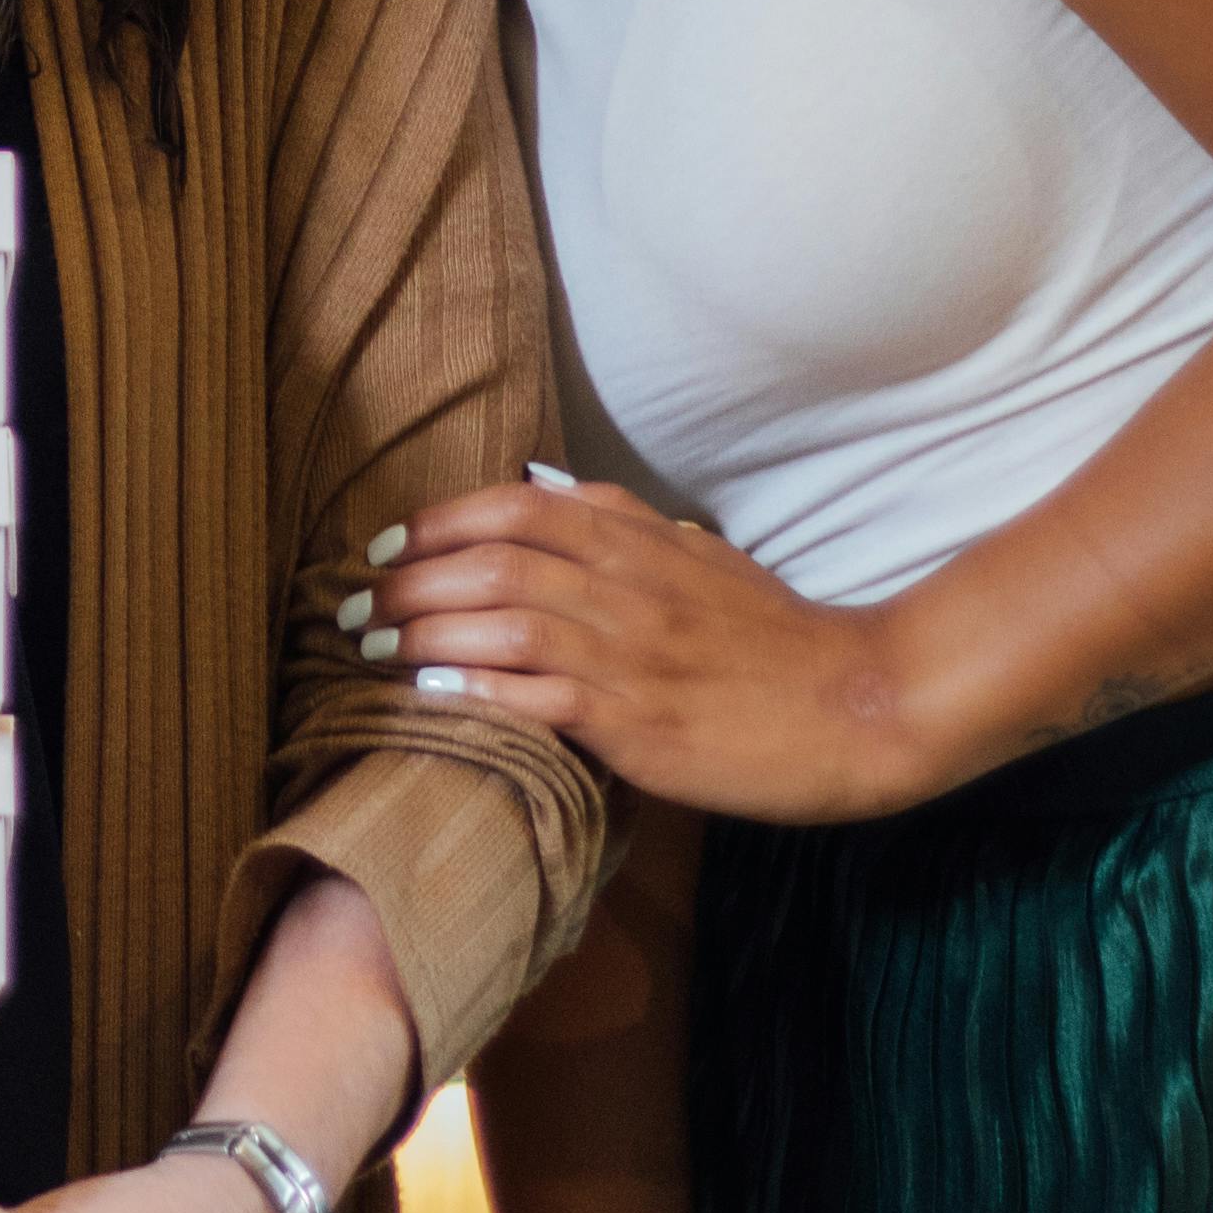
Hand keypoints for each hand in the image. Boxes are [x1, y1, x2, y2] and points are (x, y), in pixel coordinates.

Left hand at [343, 473, 947, 823]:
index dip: (438, 522)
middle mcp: (627, 587)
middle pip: (491, 563)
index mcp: (639, 542)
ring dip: (425, 633)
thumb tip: (541, 491)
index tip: (386, 544)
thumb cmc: (774, 639)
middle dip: (409, 580)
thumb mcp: (701, 557)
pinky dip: (477, 690)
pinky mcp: (637, 722)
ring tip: (375, 649)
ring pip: (504, 622)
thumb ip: (624, 525)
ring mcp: (631, 654)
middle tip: (356, 605)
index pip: (515, 510)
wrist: (857, 705)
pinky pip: (540, 697)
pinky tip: (432, 694)